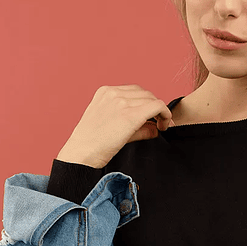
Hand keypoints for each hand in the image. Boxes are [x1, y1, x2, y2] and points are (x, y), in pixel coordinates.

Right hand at [57, 85, 173, 167]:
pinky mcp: (131, 114)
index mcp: (105, 92)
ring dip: (160, 112)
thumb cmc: (91, 145)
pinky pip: (158, 106)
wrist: (81, 154)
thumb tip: (155, 127)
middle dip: (153, 107)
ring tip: (160, 126)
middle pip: (145, 93)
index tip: (150, 117)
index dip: (145, 103)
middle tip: (158, 123)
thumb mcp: (110, 126)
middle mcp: (113, 93)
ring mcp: (122, 102)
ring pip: (152, 99)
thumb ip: (133, 124)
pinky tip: (163, 126)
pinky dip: (165, 114)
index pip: (134, 91)